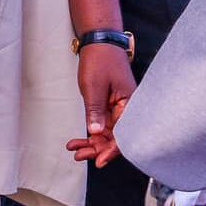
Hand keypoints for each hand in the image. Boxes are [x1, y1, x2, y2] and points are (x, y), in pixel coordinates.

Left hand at [67, 42, 135, 167]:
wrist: (99, 43)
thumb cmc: (100, 61)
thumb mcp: (94, 87)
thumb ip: (95, 110)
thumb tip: (97, 133)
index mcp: (130, 104)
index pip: (125, 134)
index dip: (113, 150)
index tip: (100, 161)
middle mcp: (127, 108)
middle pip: (116, 136)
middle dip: (98, 149)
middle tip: (79, 156)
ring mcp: (118, 107)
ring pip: (107, 132)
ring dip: (92, 143)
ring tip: (75, 151)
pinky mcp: (109, 105)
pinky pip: (102, 123)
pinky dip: (91, 132)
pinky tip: (79, 140)